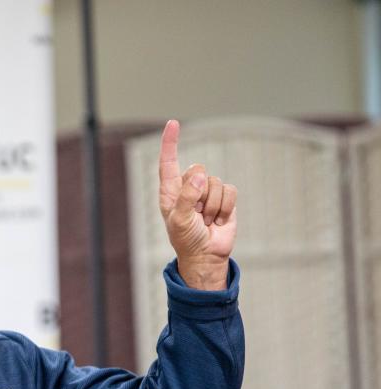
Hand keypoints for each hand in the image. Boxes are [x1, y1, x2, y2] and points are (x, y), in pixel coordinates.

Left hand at [158, 119, 237, 289]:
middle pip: (198, 170)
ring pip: (215, 183)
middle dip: (199, 193)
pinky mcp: (225, 198)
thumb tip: (200, 175)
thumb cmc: (186, 239)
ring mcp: (207, 192)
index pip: (169, 162)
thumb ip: (186, 197)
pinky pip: (230, 191)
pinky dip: (225, 208)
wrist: (206, 255)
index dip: (170, 143)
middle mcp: (188, 187)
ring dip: (212, 206)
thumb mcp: (179, 220)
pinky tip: (218, 221)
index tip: (172, 123)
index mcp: (170, 191)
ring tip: (206, 221)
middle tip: (196, 214)